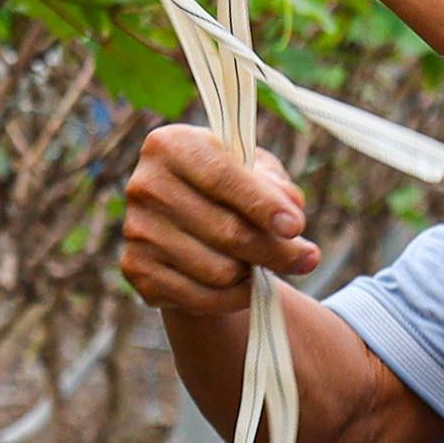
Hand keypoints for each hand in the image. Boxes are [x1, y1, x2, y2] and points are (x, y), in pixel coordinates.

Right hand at [118, 126, 319, 317]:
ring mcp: (136, 230)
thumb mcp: (255, 172)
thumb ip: (277, 187)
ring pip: (220, 271)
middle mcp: (145, 185)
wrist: (185, 223)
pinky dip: (233, 296)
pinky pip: (202, 297)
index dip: (263, 204)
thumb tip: (290, 216)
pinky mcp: (136, 270)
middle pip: (227, 231)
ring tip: (260, 262)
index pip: (222, 177)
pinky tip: (242, 284)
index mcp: (171, 145)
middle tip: (307, 257)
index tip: (296, 226)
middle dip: (276, 250)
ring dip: (252, 273)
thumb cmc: (227, 189)